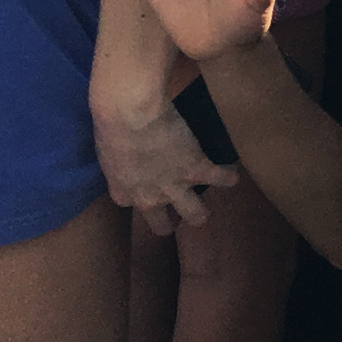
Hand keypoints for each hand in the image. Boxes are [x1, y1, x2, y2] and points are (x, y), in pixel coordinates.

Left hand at [92, 101, 238, 236]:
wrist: (132, 116)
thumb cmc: (112, 127)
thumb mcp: (109, 154)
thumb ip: (122, 166)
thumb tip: (129, 159)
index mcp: (124, 195)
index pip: (134, 206)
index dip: (143, 195)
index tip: (149, 185)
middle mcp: (149, 199)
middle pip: (163, 226)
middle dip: (171, 221)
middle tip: (178, 209)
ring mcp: (176, 187)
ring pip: (196, 215)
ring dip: (201, 212)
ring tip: (206, 206)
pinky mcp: (198, 170)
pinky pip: (222, 179)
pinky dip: (228, 176)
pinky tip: (232, 173)